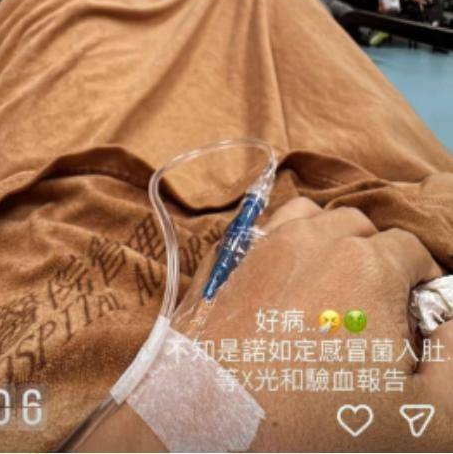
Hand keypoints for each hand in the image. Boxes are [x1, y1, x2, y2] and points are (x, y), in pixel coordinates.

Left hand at [173, 198, 452, 451]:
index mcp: (370, 265)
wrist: (217, 424)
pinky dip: (293, 236)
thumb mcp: (425, 417)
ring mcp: (272, 243)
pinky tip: (294, 275)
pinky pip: (274, 225)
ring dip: (336, 240)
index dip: (424, 280)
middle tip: (379, 308)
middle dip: (381, 256)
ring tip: (338, 286)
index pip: (413, 248)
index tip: (420, 317)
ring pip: (318, 218)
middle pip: (364, 227)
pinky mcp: (236, 257)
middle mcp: (320, 239)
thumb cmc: (320, 424)